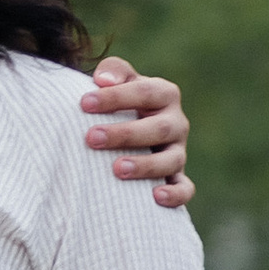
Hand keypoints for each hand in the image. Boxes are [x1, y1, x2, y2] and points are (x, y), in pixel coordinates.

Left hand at [82, 59, 191, 208]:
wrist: (130, 133)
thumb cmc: (118, 103)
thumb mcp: (118, 81)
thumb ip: (114, 71)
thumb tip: (103, 80)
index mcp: (164, 94)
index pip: (144, 92)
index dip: (115, 97)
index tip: (84, 103)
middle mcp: (176, 123)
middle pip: (158, 128)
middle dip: (124, 134)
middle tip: (91, 138)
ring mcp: (178, 151)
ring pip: (172, 160)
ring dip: (146, 166)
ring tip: (117, 169)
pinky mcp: (177, 177)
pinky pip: (184, 188)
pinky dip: (175, 194)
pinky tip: (155, 197)